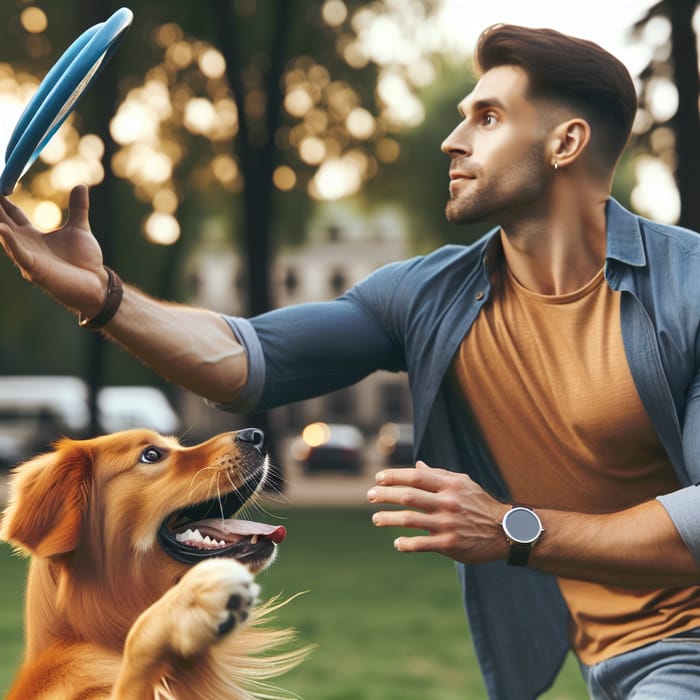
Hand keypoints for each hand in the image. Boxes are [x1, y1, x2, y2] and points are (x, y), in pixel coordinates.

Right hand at [0, 185, 107, 315]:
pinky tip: (1, 229)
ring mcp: (28, 258)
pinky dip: (10, 242)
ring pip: (5, 237)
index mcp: (33, 236)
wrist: (97, 285)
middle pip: (2, 222)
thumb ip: (78, 208)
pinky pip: (19, 254)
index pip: (12, 213)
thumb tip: (81, 186)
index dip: (2, 199)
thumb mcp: (79, 229)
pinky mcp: (36, 270)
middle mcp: (26, 245)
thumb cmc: (85, 261)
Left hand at [367, 461, 509, 563]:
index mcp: (450, 484)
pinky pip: (421, 544)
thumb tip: (417, 464)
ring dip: (388, 518)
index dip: (394, 476)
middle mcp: (448, 502)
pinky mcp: (450, 544)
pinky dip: (405, 543)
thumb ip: (439, 474)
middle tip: (369, 496)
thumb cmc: (480, 504)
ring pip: (409, 519)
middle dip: (385, 495)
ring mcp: (448, 524)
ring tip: (376, 518)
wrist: (505, 532)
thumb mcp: (463, 483)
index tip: (378, 478)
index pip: (416, 476)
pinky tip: (397, 543)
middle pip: (408, 495)